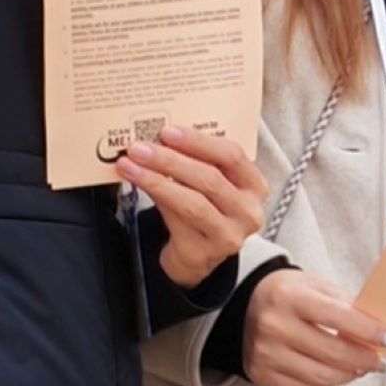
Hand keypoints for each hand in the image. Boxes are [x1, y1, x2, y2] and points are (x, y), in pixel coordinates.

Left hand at [121, 125, 267, 286]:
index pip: (232, 156)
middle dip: (170, 160)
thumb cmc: (204, 209)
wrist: (195, 254)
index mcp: (254, 186)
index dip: (199, 141)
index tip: (168, 131)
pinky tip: (139, 186)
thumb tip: (158, 140)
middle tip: (140, 148)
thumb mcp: (209, 183)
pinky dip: (156, 200)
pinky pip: (177, 222)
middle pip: (210, 178)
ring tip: (131, 166)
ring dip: (156, 180)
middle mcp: (248, 212)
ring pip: (192, 202)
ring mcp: (228, 235)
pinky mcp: (204, 253)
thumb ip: (195, 161)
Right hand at [245, 269, 385, 385]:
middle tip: (381, 360)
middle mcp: (275, 326)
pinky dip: (327, 385)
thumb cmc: (286, 293)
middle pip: (333, 353)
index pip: (338, 317)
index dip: (369, 332)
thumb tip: (378, 331)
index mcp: (290, 297)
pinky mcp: (262, 374)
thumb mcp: (313, 285)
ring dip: (349, 375)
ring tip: (361, 368)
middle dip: (365, 360)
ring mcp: (266, 354)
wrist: (241, 306)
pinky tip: (335, 374)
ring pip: (322, 377)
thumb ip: (344, 304)